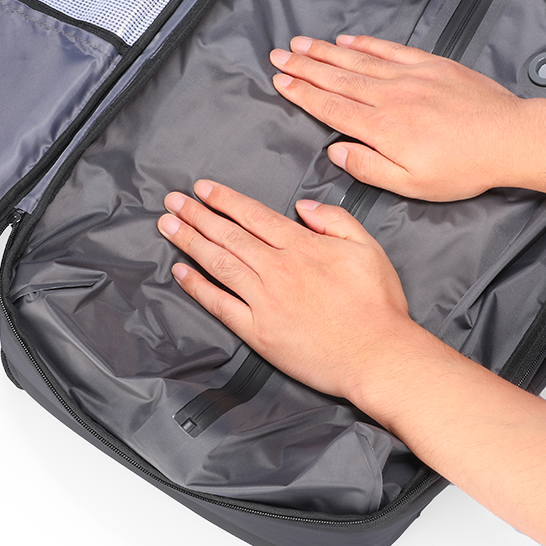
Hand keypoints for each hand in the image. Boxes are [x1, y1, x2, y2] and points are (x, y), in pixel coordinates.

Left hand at [156, 179, 412, 400]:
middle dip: (197, 214)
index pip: (254, 216)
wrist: (378, 356)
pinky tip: (180, 272)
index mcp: (302, 246)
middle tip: (172, 201)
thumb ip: (335, 221)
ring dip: (189, 241)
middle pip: (229, 235)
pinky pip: (220, 304)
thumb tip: (303, 207)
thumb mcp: (367, 248)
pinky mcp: (257, 332)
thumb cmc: (378, 305)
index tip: (202, 189)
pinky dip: (197, 287)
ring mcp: (263, 300)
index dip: (225, 200)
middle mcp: (277, 269)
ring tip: (167, 225)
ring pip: (218, 263)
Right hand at [270, 34, 529, 201]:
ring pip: (357, 60)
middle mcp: (389, 96)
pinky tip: (347, 38)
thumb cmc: (463, 168)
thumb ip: (369, 167)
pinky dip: (365, 43)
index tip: (281, 81)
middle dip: (303, 66)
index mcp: (382, 128)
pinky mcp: (430, 64)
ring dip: (325, 51)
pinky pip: (389, 49)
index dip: (302, 92)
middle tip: (278, 55)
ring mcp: (409, 76)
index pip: (330, 106)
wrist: (509, 138)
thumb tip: (336, 152)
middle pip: (336, 77)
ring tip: (301, 43)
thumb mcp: (412, 184)